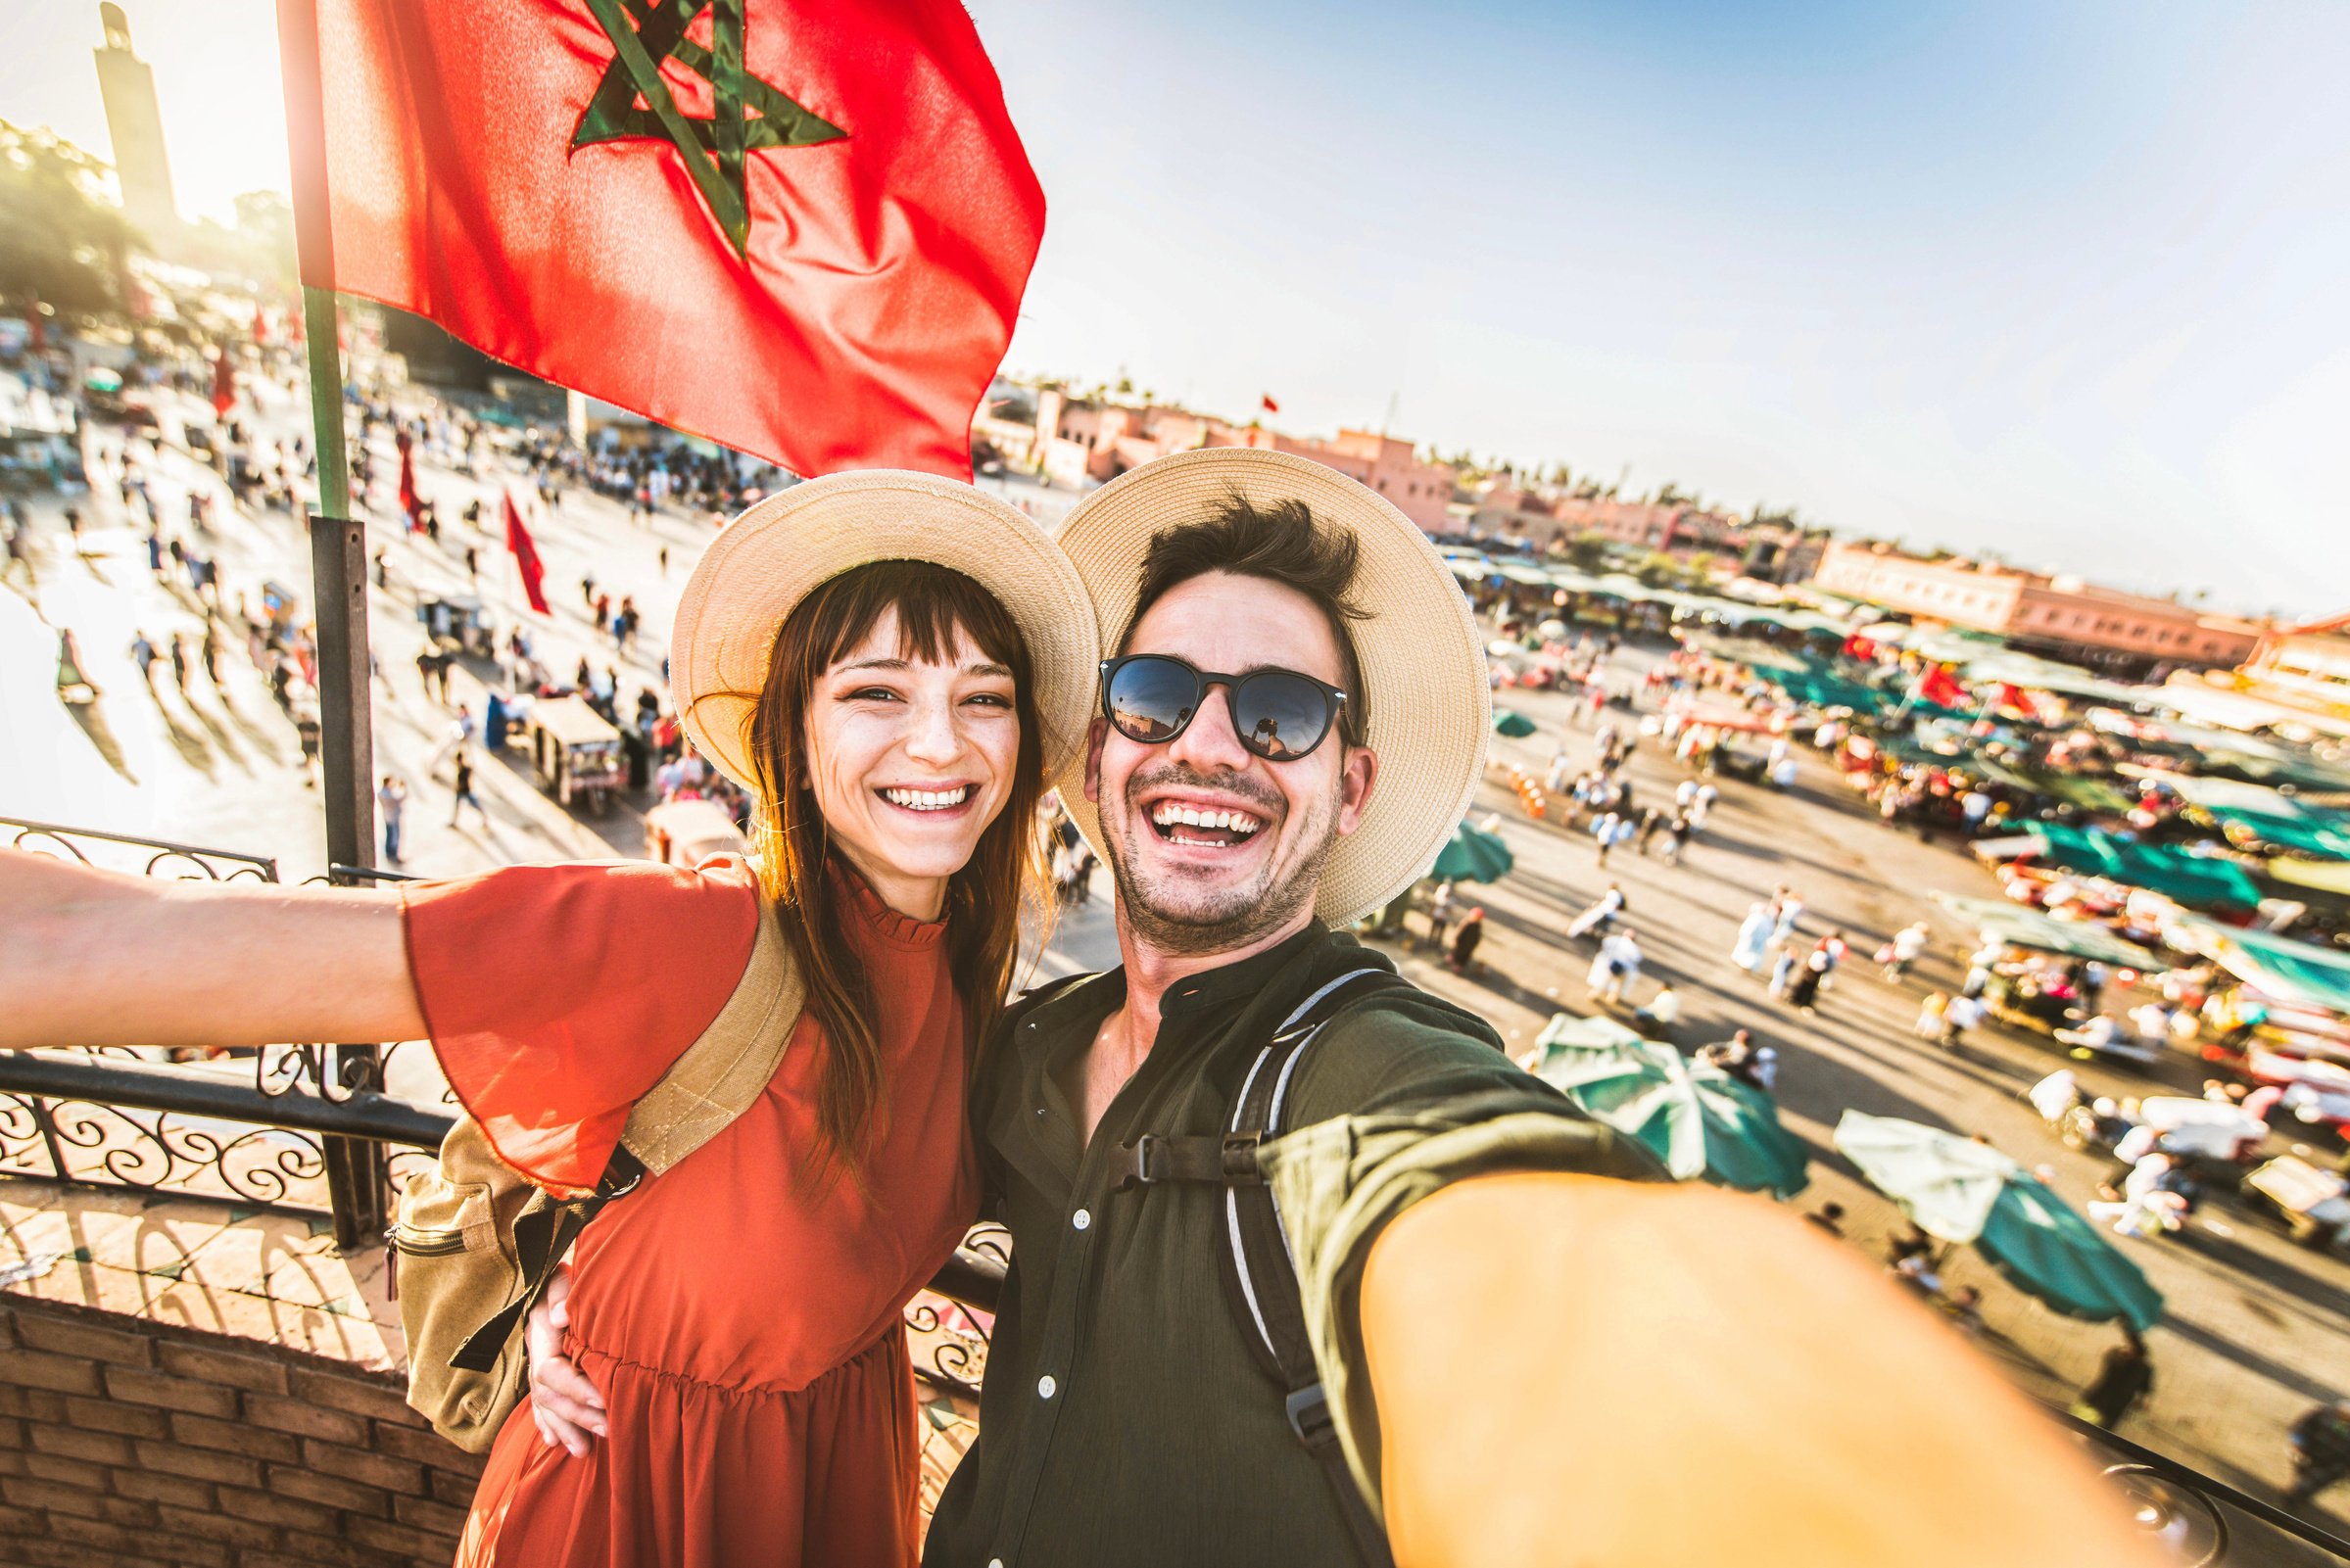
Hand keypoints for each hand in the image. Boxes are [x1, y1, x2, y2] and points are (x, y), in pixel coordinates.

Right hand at [526, 1265, 606, 1454]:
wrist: (553, 1262)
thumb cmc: (572, 1267)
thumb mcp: (565, 1271)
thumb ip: (563, 1291)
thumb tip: (562, 1318)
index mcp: (541, 1330)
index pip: (552, 1371)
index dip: (576, 1388)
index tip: (604, 1399)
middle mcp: (535, 1349)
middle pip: (549, 1394)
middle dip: (577, 1416)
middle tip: (608, 1429)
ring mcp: (536, 1359)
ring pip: (545, 1403)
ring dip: (565, 1428)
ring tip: (585, 1452)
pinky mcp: (542, 1365)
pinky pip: (540, 1401)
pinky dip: (547, 1423)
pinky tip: (555, 1442)